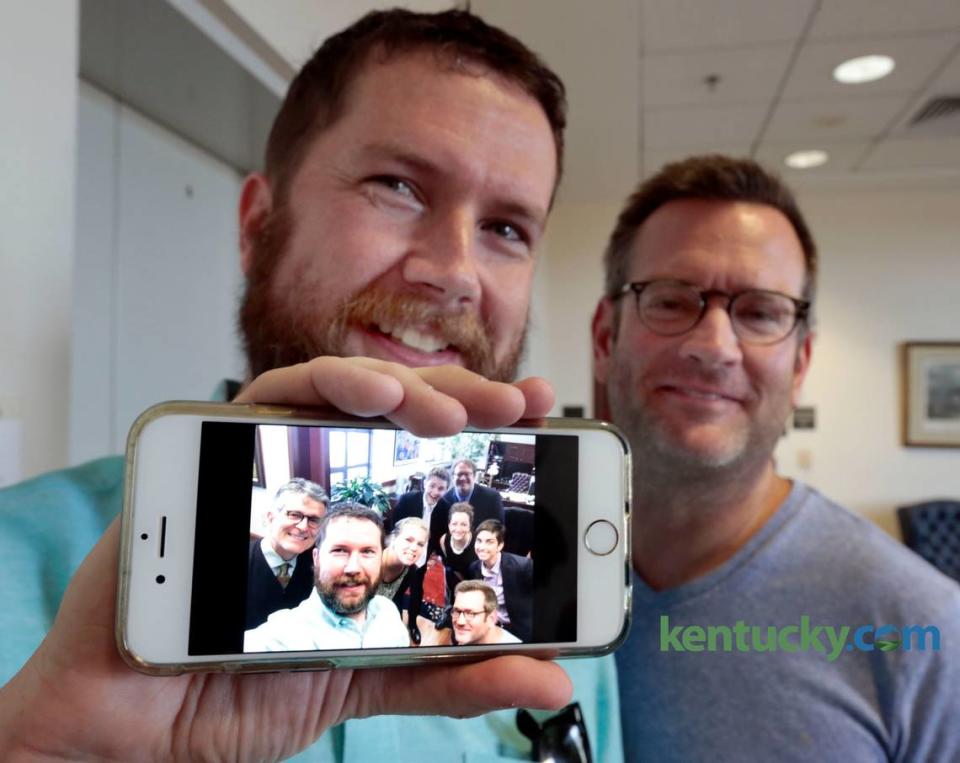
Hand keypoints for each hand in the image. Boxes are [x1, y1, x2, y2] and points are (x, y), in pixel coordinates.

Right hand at [0, 359, 565, 760]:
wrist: (132, 725)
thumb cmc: (238, 687)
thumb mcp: (369, 677)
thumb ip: (451, 672)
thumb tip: (551, 673)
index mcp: (352, 519)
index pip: (426, 453)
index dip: (486, 424)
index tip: (543, 409)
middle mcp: (309, 477)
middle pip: (392, 411)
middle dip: (459, 399)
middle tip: (515, 406)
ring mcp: (258, 460)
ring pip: (336, 389)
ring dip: (400, 386)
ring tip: (453, 407)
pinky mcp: (204, 454)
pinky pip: (261, 403)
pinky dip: (320, 387)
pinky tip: (368, 396)